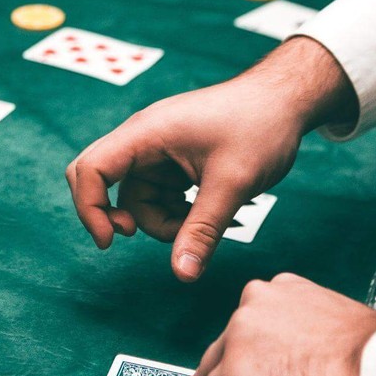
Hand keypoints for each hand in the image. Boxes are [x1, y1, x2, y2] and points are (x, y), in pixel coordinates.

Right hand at [66, 37, 356, 281]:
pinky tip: (214, 213)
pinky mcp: (174, 161)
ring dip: (165, 222)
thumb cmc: (259, 126)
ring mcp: (158, 151)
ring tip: (213, 224)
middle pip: (105, 185)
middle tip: (145, 236)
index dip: (89, 208)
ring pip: (138, 199)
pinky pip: (160, 196)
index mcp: (146, 133)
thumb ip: (202, 230)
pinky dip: (179, 213)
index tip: (110, 242)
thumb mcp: (232, 183)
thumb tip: (182, 275)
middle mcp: (144, 140)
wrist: (286, 100)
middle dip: (122, 217)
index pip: (91, 169)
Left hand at [153, 273, 375, 375]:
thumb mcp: (335, 330)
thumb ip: (306, 339)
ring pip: (209, 372)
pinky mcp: (232, 372)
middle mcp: (255, 303)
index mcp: (283, 290)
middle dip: (209, 375)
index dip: (234, 353)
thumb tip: (302, 364)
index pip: (247, 328)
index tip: (229, 366)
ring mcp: (240, 336)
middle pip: (221, 348)